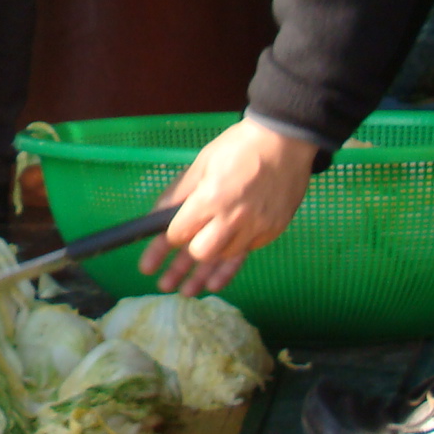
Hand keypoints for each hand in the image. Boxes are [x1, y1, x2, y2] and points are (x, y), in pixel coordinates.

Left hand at [140, 118, 316, 294]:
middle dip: (182, 265)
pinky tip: (214, 284)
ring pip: (224, 258)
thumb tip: (156, 217)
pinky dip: (228, 269)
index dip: (161, 249)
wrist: (285, 141)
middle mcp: (233, 217)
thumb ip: (178, 194)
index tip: (148, 265)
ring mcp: (256, 226)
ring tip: (186, 291)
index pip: (179, 233)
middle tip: (166, 283)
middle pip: (202, 253)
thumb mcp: (201, 165)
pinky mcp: (272, 231)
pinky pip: (245, 255)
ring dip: (203, 273)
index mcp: (210, 198)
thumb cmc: (237, 147)